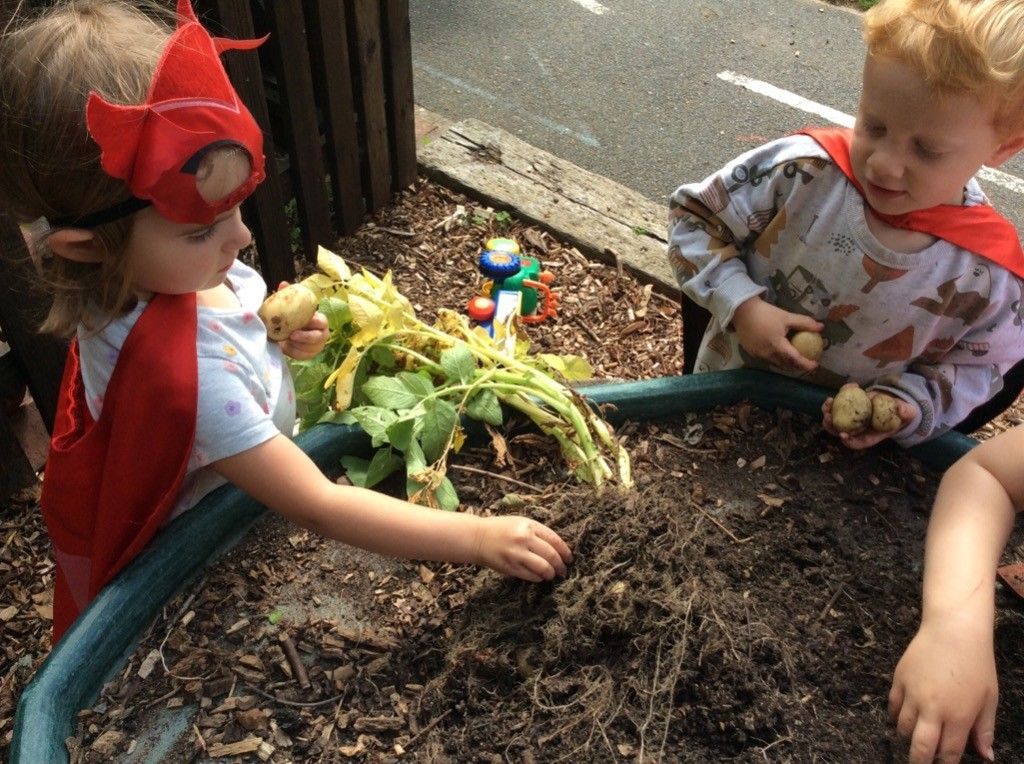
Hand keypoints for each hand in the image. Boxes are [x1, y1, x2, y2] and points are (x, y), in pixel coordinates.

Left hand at [277, 280, 328, 359]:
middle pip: (318, 337)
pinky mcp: (310, 355)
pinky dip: (293, 352)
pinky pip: (303, 356)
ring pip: (310, 348)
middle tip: (291, 335)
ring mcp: (317, 346)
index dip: (313, 322)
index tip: (303, 322)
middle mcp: (322, 334)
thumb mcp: (290, 307)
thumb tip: (284, 284)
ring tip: (285, 341)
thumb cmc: (292, 318)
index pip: (322, 321)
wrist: (289, 333)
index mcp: (320, 321)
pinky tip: (285, 347)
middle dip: (305, 337)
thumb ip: (288, 296)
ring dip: (297, 345)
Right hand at [474, 516, 571, 581]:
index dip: (565, 551)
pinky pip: (531, 576)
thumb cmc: (501, 529)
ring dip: (551, 573)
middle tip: (563, 570)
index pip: (554, 540)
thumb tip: (558, 548)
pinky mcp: (510, 567)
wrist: (477, 538)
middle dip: (560, 565)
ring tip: (552, 574)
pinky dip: (538, 578)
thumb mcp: (520, 522)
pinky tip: (540, 577)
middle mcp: (523, 539)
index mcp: (528, 526)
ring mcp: (516, 554)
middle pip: (551, 555)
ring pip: (543, 568)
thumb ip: (537, 532)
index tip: (569, 558)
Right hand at [732, 297, 823, 373]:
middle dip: (797, 367)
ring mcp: (758, 355)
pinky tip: (778, 353)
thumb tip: (821, 327)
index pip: (795, 359)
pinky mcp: (751, 353)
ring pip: (775, 364)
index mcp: (778, 346)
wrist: (742, 311)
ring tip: (794, 360)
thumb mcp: (786, 317)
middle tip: (806, 363)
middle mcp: (767, 354)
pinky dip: (775, 359)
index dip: (806, 364)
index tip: (815, 365)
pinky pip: (767, 360)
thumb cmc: (766, 313)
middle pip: (785, 366)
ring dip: (786, 364)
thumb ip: (804, 323)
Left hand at [821, 391, 916, 449]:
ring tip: (829, 401)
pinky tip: (849, 386)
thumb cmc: (902, 413)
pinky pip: (842, 402)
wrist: (897, 405)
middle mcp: (859, 429)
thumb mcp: (907, 413)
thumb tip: (899, 409)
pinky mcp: (851, 406)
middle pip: (840, 432)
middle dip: (831, 426)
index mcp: (872, 435)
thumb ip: (905, 412)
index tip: (843, 435)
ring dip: (828, 411)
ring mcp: (853, 418)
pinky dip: (842, 395)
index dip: (850, 441)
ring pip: (835, 418)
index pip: (858, 442)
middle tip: (828, 417)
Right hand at [889, 617, 996, 762]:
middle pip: (920, 747)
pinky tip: (901, 717)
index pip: (948, 752)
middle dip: (919, 761)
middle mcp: (933, 709)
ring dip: (907, 737)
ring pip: (902, 727)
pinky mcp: (900, 679)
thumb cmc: (977, 663)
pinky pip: (892, 705)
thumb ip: (985, 729)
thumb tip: (986, 755)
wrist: (953, 629)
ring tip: (912, 738)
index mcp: (958, 716)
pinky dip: (895, 715)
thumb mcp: (990, 697)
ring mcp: (913, 693)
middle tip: (919, 763)